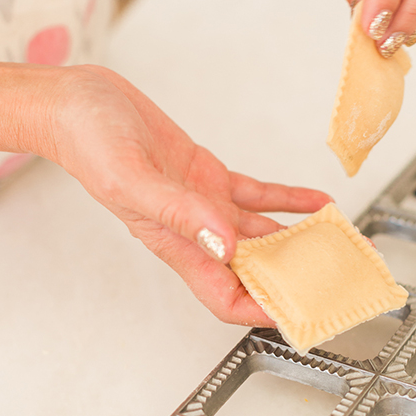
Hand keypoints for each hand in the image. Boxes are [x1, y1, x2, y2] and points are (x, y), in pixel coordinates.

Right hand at [46, 65, 329, 323]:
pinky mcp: (206, 176)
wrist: (78, 102)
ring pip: (261, 234)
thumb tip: (223, 244)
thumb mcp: (131, 178)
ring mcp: (203, 205)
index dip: (261, 310)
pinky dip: (287, 200)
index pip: (225, 297)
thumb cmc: (88, 142)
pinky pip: (256, 195)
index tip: (298, 312)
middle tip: (334, 278)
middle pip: (252, 271)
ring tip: (336, 241)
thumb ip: (179, 213)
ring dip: (298, 239)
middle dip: (291, 277)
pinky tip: (314, 201)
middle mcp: (194, 231)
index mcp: (175, 243)